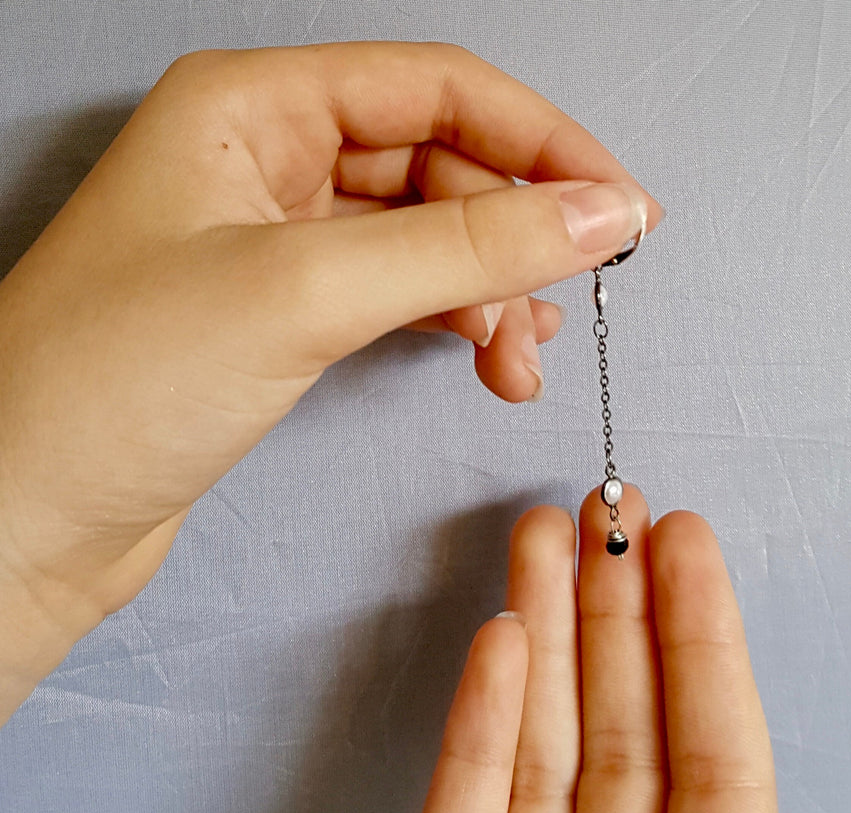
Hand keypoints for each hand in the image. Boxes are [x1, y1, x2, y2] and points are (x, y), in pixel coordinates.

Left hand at [0, 41, 659, 717]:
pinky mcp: (279, 318)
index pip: (436, 89)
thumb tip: (596, 213)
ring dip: (491, 290)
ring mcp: (270, 243)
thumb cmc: (111, 388)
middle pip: (437, 164)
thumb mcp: (308, 291)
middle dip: (516, 232)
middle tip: (578, 296)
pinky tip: (486, 360)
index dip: (543, 142)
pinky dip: (452, 324)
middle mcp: (260, 162)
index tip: (623, 206)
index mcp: (247, 106)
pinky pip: (396, 295)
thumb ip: (466, 247)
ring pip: (423, 238)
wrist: (26, 517)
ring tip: (524, 360)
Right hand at [280, 489, 850, 812]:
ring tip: (545, 548)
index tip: (688, 552)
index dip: (706, 655)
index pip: (719, 780)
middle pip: (627, 754)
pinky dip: (474, 739)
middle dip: (618, 626)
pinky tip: (498, 654)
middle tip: (610, 515)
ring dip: (546, 654)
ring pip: (540, 772)